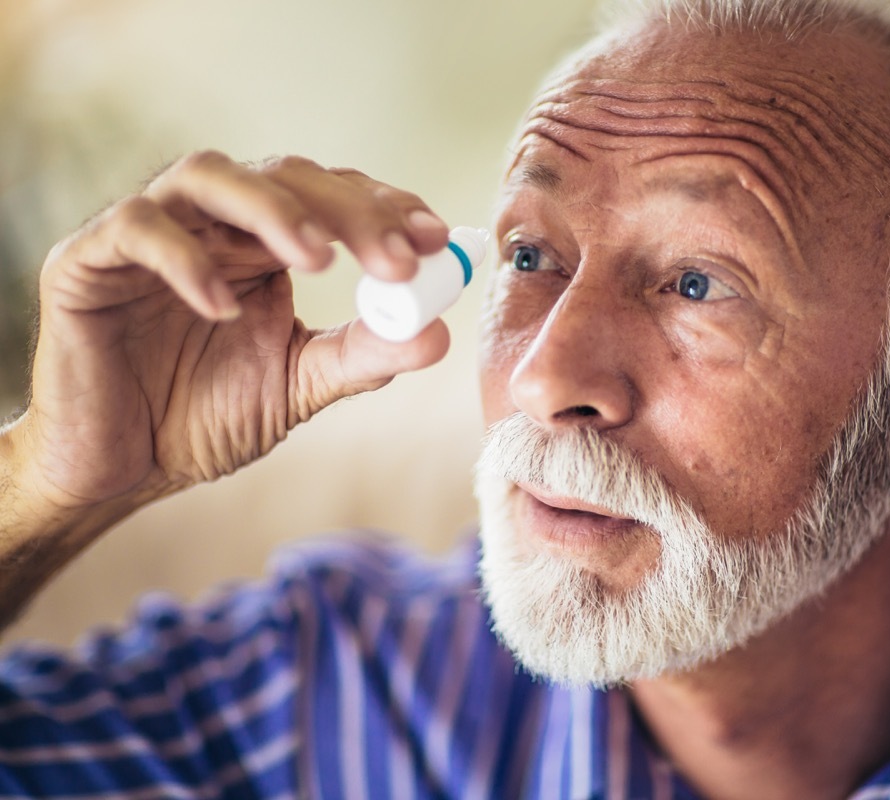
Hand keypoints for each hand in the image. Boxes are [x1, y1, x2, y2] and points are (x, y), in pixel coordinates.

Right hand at [15, 151, 452, 512]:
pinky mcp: (87, 259)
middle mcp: (212, 224)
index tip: (436, 238)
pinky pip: (136, 228)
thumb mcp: (298, 385)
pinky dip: (184, 258)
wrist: (120, 468)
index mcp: (265, 246)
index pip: (332, 198)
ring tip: (319, 259)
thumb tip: (438, 335)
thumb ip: (361, 356)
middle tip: (397, 258)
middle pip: (285, 176)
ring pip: (209, 174)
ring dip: (273, 209)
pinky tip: (224, 306)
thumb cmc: (202, 418)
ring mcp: (150, 234)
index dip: (385, 207)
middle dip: (349, 211)